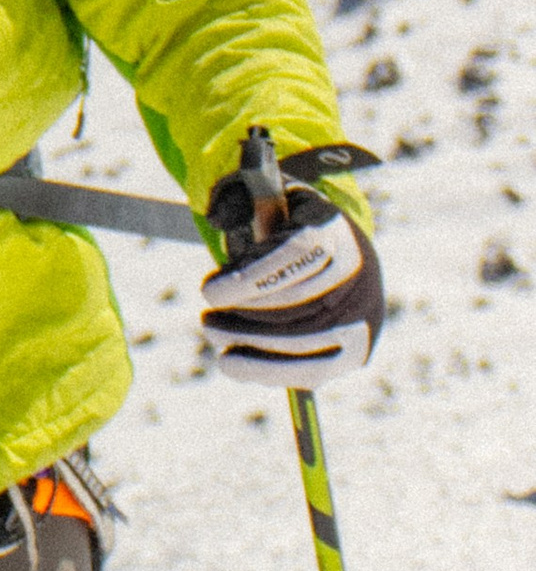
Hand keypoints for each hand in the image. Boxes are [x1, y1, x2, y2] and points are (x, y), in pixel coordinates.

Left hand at [200, 177, 382, 384]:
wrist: (342, 254)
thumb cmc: (288, 225)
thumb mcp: (263, 198)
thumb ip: (236, 200)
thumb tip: (216, 219)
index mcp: (335, 228)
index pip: (299, 254)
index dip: (253, 277)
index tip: (209, 292)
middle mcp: (359, 274)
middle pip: (301, 305)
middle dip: (244, 317)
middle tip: (208, 319)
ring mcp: (363, 315)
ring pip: (306, 344)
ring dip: (250, 346)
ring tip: (215, 335)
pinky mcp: (356, 351)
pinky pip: (313, 371)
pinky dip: (268, 372)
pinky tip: (233, 365)